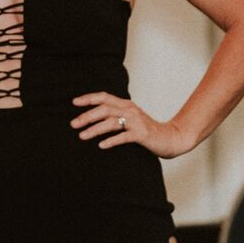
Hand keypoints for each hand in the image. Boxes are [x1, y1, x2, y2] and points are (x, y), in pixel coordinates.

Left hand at [71, 92, 193, 158]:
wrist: (170, 138)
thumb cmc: (147, 130)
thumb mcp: (131, 118)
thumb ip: (116, 115)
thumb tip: (94, 117)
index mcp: (126, 104)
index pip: (105, 97)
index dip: (89, 98)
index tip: (74, 102)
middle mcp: (130, 110)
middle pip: (105, 109)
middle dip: (87, 116)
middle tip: (73, 124)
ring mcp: (137, 122)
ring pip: (112, 122)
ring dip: (95, 129)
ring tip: (82, 136)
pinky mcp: (142, 134)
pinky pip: (124, 136)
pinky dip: (112, 140)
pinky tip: (102, 145)